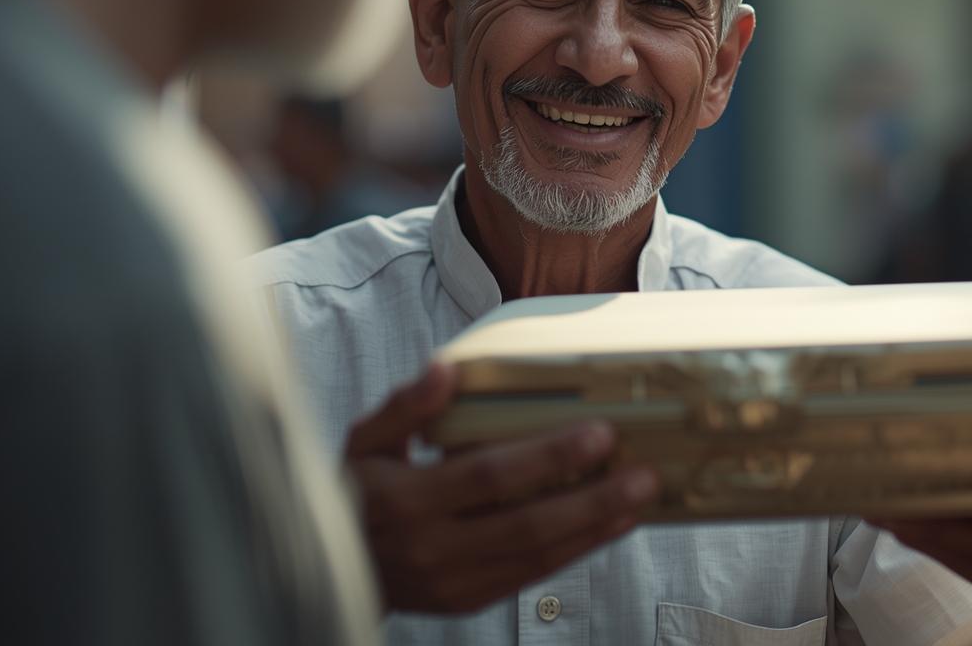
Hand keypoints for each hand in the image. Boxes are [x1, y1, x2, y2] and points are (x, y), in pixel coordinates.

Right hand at [345, 363, 659, 613]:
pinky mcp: (466, 600)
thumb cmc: (352, 492)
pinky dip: (575, 550)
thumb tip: (443, 370)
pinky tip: (608, 527)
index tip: (598, 434)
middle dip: (591, 499)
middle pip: (525, 522)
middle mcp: (431, 547)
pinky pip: (530, 575)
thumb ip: (404, 407)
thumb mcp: (362, 441)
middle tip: (641, 474)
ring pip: (536, 556)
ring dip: (594, 528)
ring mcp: (451, 581)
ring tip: (640, 500)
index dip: (547, 457)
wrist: (330, 568)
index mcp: (406, 500)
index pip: (489, 475)